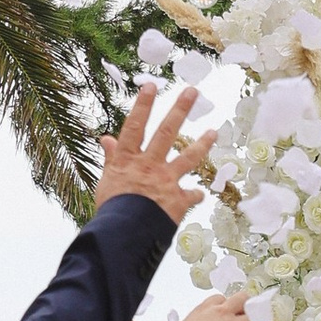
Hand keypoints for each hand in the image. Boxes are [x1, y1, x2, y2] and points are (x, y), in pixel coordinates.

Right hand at [93, 81, 214, 223]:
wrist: (126, 234)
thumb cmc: (112, 209)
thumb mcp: (106, 180)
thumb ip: (111, 159)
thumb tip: (106, 138)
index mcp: (128, 160)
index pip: (134, 126)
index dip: (142, 105)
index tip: (151, 85)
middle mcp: (149, 165)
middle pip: (167, 132)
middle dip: (180, 109)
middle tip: (192, 91)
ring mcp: (166, 180)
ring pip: (189, 157)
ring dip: (203, 144)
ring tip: (214, 132)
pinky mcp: (178, 200)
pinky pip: (191, 196)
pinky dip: (195, 195)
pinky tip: (200, 194)